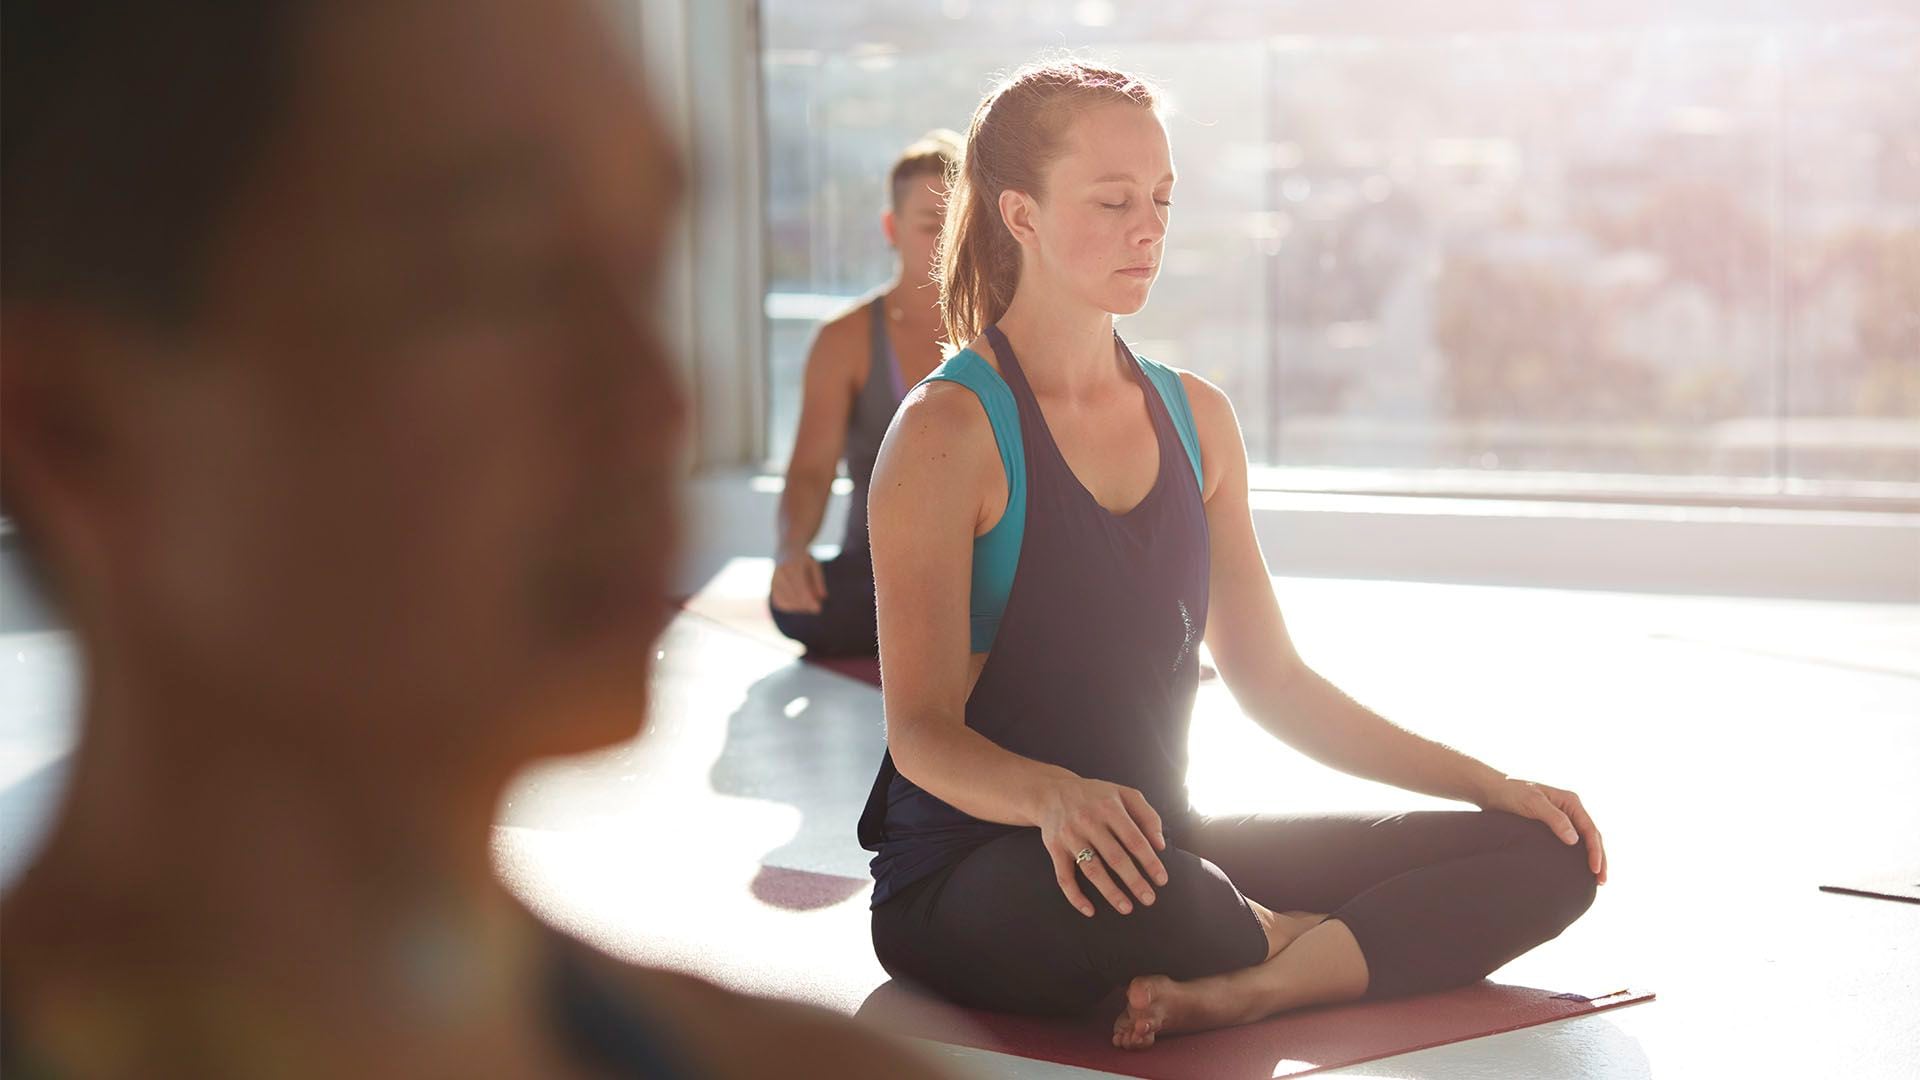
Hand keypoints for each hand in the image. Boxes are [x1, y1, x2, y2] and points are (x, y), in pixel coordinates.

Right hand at [770, 551, 826, 613]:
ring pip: (785, 601)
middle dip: (806, 605)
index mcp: (793, 564)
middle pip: (793, 596)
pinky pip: (779, 602)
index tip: (818, 609)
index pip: (801, 587)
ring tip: (809, 604)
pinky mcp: (771, 586)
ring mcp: (774, 579)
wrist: (787, 549)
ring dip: (799, 607)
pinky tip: (798, 604)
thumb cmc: (804, 559)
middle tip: (817, 608)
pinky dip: (789, 606)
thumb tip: (823, 598)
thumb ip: (819, 581)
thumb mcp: (815, 566)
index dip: (809, 600)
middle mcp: (780, 572)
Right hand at [1035, 777, 1169, 917]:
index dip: (1150, 862)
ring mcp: (1070, 836)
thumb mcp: (1124, 794)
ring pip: (1092, 870)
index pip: (1134, 840)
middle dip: (1134, 881)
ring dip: (1110, 892)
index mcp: (1109, 808)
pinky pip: (1064, 877)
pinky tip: (1090, 910)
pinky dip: (1075, 896)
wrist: (1051, 792)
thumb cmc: (1095, 796)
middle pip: (1115, 857)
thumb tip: (1160, 845)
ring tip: (1126, 908)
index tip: (1161, 880)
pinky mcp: (1055, 848)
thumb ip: (1147, 815)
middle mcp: (1089, 822)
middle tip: (1148, 899)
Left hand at [1479, 776, 1607, 883]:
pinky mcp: (1553, 825)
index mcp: (1570, 801)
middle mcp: (1570, 809)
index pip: (1590, 829)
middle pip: (1592, 836)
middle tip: (1602, 881)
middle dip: (1599, 858)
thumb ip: (1554, 819)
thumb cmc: (1511, 794)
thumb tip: (1575, 840)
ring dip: (1592, 858)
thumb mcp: (1532, 803)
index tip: (1594, 870)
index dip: (1595, 851)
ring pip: (1585, 840)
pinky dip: (1578, 855)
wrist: (1492, 791)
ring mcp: (1563, 817)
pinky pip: (1572, 841)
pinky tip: (1578, 869)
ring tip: (1595, 880)